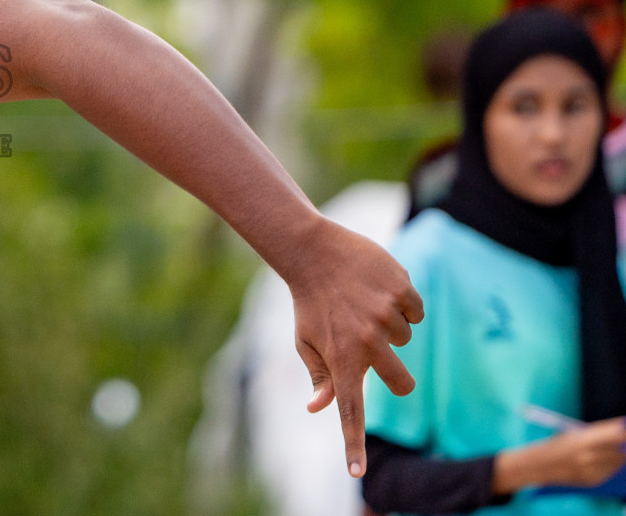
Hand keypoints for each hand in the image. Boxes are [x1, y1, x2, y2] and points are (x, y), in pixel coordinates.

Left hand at [283, 216, 423, 477]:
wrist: (311, 250)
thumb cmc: (308, 301)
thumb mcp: (306, 340)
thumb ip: (320, 375)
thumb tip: (318, 408)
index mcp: (340, 359)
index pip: (350, 411)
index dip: (354, 444)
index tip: (356, 472)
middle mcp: (366, 341)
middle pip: (402, 383)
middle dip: (398, 376)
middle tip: (378, 351)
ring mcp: (385, 315)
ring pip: (407, 339)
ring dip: (390, 327)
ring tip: (363, 305)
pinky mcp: (402, 291)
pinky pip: (416, 311)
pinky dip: (403, 303)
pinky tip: (378, 289)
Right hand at [496, 420, 625, 491]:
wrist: (538, 466)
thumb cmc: (555, 444)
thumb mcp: (573, 433)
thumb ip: (596, 432)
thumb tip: (621, 429)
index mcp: (583, 439)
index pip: (616, 435)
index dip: (624, 432)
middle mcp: (589, 456)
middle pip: (621, 450)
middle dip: (622, 445)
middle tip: (620, 441)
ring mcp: (591, 471)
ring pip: (618, 462)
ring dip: (616, 456)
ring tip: (605, 451)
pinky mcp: (593, 481)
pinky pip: (610, 472)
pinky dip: (609, 466)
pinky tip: (598, 461)